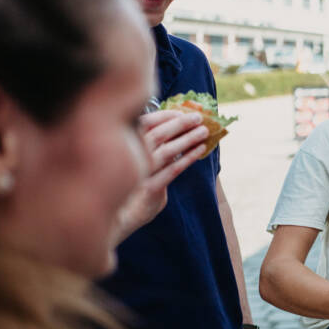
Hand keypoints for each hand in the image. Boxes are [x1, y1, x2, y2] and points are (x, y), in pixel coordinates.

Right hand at [114, 110, 206, 242]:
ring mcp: (140, 173)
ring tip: (204, 131)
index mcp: (125, 146)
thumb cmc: (134, 183)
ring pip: (167, 151)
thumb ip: (151, 145)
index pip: (145, 123)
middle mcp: (130, 157)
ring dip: (188, 139)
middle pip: (157, 134)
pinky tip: (200, 150)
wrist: (123, 216)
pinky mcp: (150, 188)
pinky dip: (188, 158)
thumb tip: (175, 128)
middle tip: (198, 118)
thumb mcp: (139, 160)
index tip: (182, 112)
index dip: (165, 116)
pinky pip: (173, 169)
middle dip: (180, 124)